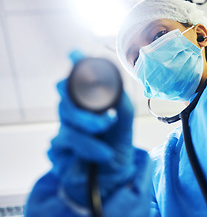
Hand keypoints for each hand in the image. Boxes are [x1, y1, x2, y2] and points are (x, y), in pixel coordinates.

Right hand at [48, 51, 134, 206]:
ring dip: (91, 126)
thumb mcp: (124, 123)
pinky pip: (68, 140)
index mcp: (89, 103)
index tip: (76, 54)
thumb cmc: (117, 146)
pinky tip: (102, 154)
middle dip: (85, 103)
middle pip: (65, 95)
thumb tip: (116, 86)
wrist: (114, 177)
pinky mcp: (57, 149)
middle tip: (107, 116)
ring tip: (109, 133)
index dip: (76, 67)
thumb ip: (120, 103)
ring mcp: (64, 130)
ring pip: (67, 118)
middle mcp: (74, 113)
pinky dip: (89, 146)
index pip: (78, 80)